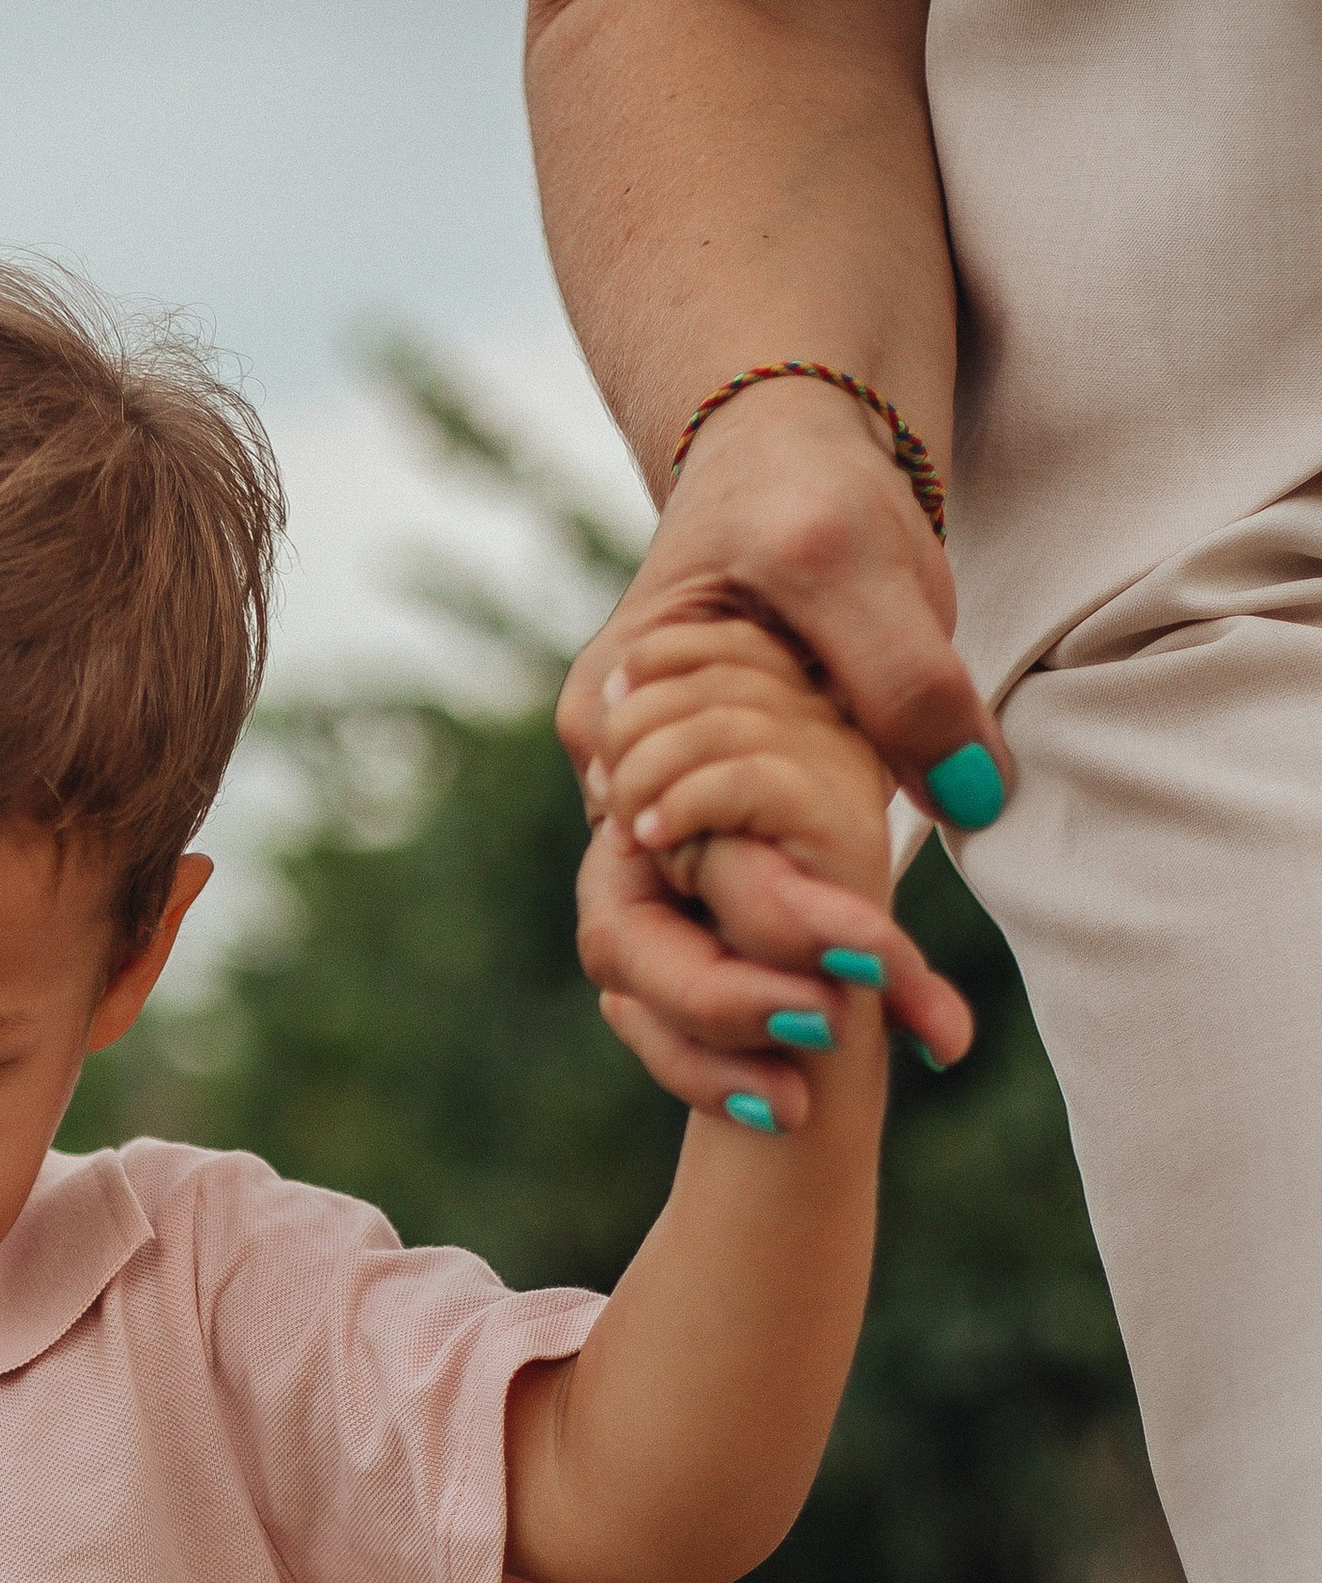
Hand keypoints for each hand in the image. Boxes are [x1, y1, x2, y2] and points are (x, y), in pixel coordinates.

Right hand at [560, 381, 993, 1090]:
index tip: (860, 972)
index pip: (664, 855)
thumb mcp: (850, 557)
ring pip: (659, 975)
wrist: (801, 470)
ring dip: (731, 1046)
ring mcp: (655, 829)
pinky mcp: (711, 853)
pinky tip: (821, 1085)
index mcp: (617, 717)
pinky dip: (755, 1027)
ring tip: (814, 1112)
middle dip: (729, 1014)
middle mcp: (615, 791)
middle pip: (635, 942)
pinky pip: (710, 962)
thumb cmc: (806, 493)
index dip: (758, 921)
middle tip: (834, 1062)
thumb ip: (901, 676)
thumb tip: (966, 799)